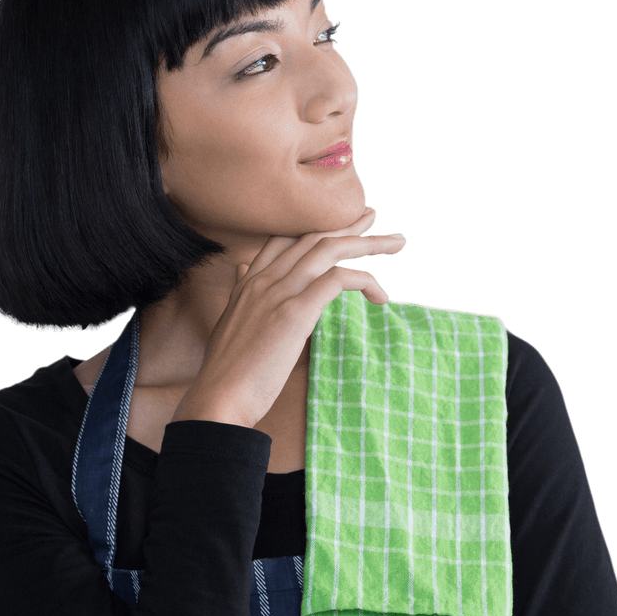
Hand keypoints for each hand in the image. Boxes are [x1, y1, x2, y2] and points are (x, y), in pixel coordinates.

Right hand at [172, 206, 405, 428]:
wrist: (219, 398)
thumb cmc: (227, 372)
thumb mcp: (229, 322)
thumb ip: (241, 293)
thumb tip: (241, 270)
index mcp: (248, 282)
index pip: (284, 239)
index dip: (314, 228)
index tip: (339, 226)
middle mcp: (263, 280)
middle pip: (312, 237)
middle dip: (348, 226)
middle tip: (374, 217)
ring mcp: (278, 293)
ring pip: (329, 249)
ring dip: (368, 243)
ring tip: (397, 243)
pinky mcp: (294, 313)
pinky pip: (337, 279)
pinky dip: (364, 280)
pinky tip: (380, 295)